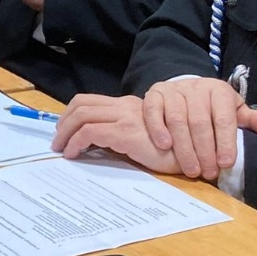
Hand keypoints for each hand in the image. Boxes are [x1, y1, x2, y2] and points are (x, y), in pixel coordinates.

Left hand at [52, 94, 186, 175]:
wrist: (198, 154)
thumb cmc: (175, 151)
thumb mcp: (144, 137)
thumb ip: (124, 134)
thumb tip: (95, 144)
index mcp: (129, 106)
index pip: (91, 101)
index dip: (72, 113)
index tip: (65, 131)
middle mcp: (126, 107)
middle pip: (81, 103)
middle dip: (63, 121)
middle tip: (58, 140)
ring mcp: (126, 118)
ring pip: (82, 114)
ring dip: (65, 132)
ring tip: (61, 148)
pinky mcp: (126, 133)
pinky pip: (90, 132)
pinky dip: (75, 142)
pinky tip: (74, 154)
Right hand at [140, 77, 256, 180]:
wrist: (184, 91)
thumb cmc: (212, 108)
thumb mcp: (233, 112)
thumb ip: (252, 121)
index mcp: (219, 91)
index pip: (223, 118)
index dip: (225, 142)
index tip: (226, 164)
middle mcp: (196, 88)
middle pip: (199, 122)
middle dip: (205, 150)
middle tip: (208, 173)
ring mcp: (173, 91)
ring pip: (177, 120)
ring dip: (184, 147)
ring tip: (191, 169)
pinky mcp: (154, 95)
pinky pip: (153, 111)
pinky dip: (158, 129)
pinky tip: (164, 146)